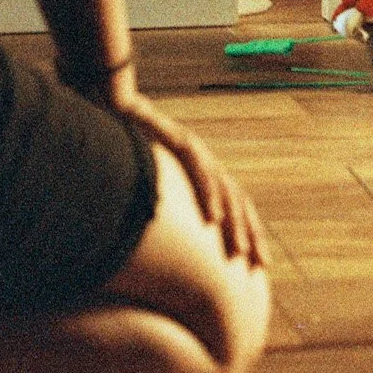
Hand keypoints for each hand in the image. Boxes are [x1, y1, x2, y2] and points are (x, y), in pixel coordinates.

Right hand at [111, 87, 267, 268]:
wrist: (113, 108)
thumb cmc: (125, 153)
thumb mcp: (145, 186)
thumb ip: (156, 210)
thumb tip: (155, 244)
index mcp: (201, 174)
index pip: (233, 206)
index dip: (247, 232)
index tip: (257, 263)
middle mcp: (205, 162)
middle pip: (237, 200)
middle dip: (251, 233)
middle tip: (260, 264)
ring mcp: (195, 150)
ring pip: (224, 189)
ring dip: (234, 222)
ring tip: (240, 250)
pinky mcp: (179, 140)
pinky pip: (199, 171)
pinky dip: (208, 195)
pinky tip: (213, 219)